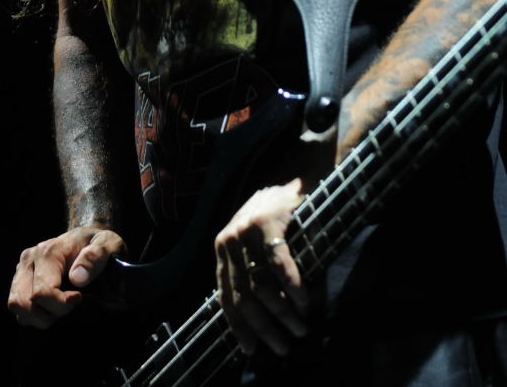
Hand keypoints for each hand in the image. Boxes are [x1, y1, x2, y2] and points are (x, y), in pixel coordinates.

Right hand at [8, 226, 126, 328]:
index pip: (43, 291)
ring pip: (16, 306)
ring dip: (38, 317)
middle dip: (50, 314)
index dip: (61, 305)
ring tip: (59, 310)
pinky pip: (17, 307)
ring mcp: (22, 269)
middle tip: (70, 308)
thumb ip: (96, 257)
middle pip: (26, 302)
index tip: (79, 299)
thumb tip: (77, 278)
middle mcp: (30, 259)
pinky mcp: (20, 280)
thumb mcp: (108, 244)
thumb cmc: (99, 244)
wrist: (87, 240)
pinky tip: (50, 309)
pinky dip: (32, 315)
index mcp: (48, 251)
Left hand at [215, 180, 307, 357]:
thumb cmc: (276, 215)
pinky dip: (294, 290)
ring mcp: (246, 231)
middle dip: (264, 327)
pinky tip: (305, 303)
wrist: (293, 178)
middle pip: (243, 297)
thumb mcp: (254, 243)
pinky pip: (280, 267)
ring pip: (261, 286)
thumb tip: (254, 319)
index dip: (238, 326)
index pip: (225, 295)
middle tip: (283, 347)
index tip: (251, 350)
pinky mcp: (267, 224)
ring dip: (283, 314)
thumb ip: (248, 271)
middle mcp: (228, 240)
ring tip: (300, 329)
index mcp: (222, 247)